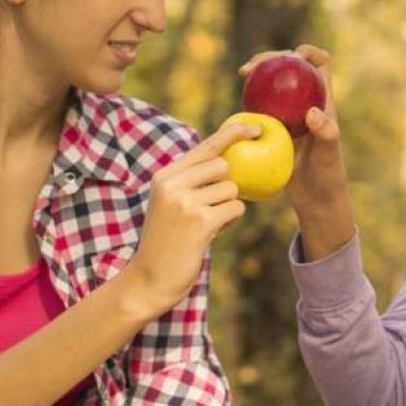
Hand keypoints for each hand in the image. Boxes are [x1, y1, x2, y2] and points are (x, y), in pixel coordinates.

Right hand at [116, 122, 256, 316]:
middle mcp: (172, 184)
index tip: (255, 127)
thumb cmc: (166, 241)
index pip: (205, 146)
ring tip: (207, 224)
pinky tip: (213, 232)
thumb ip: (191, 180)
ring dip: (227, 207)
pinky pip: (235, 209)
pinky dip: (230, 221)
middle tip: (211, 206)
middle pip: (223, 167)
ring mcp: (186, 202)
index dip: (233, 133)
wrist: (149, 278)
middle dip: (226, 186)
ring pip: (231, 190)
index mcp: (164, 176)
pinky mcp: (201, 221)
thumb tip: (227, 159)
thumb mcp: (169, 204)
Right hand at [237, 45, 349, 215]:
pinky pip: (259, 108)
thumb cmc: (327, 176)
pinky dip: (249, 101)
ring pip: (271, 85)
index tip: (293, 55)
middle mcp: (305, 103)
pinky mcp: (273, 129)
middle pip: (289, 68)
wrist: (315, 198)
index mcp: (323, 101)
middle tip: (254, 66)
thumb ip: (326, 133)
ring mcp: (288, 115)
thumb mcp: (328, 156)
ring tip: (244, 74)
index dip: (309, 53)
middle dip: (272, 58)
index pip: (320, 65)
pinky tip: (237, 103)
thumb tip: (312, 112)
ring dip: (258, 74)